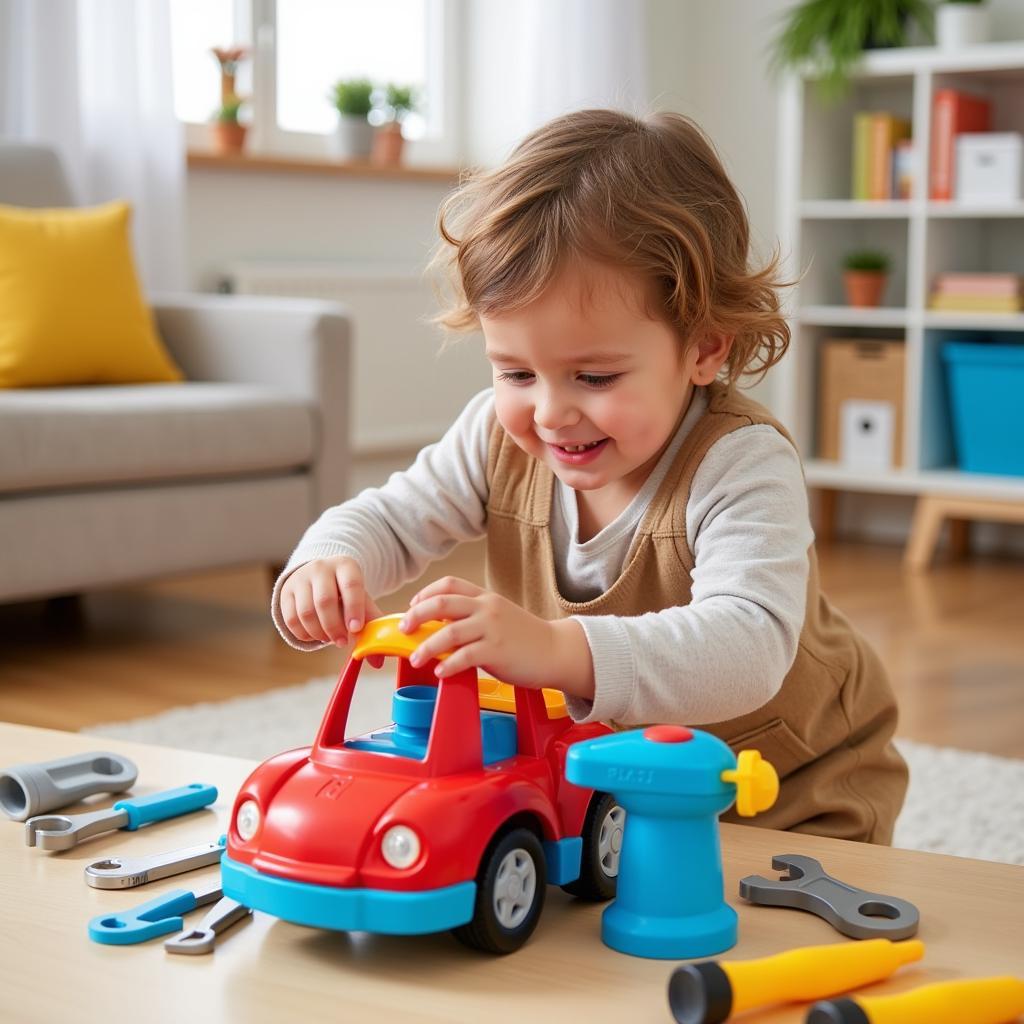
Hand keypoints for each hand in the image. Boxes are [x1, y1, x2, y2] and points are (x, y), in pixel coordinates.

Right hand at [280, 556, 382, 645]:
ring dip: (318, 633)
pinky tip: (314, 636)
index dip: (354, 609)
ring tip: (328, 638)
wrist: (320, 577)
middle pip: (324, 601)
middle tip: (341, 642)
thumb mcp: (360, 599)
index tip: (355, 629)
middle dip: (334, 627)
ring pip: (306, 612)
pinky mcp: (285, 592)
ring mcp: (300, 578)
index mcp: (346, 566)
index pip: (351, 585)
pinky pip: (291, 619)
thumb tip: (377, 660)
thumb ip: (371, 624)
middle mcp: (321, 567)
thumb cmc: (345, 593)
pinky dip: (303, 634)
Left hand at [399, 577, 594, 698]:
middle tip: (404, 629)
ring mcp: (492, 629)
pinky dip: (448, 665)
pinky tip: (440, 672)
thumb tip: (439, 625)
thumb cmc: (525, 638)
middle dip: (416, 616)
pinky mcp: (496, 651)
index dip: (425, 594)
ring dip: (426, 646)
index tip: (412, 607)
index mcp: (485, 598)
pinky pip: (464, 657)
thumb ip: (472, 616)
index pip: (448, 585)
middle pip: (441, 603)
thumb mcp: (498, 617)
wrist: (556, 651)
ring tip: (415, 658)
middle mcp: (487, 608)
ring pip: (448, 632)